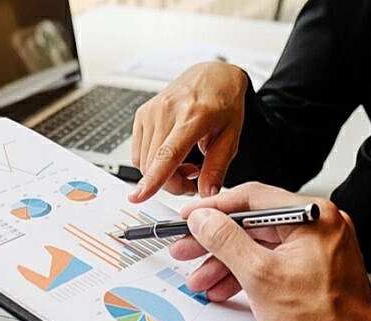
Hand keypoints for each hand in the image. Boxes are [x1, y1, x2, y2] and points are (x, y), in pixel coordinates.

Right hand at [129, 62, 248, 202]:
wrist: (212, 75)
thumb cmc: (223, 102)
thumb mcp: (231, 136)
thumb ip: (217, 167)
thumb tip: (206, 193)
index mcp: (192, 116)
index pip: (167, 154)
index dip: (152, 179)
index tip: (139, 196)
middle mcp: (166, 111)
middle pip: (154, 164)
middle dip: (171, 183)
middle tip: (192, 179)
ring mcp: (151, 111)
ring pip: (144, 161)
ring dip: (161, 173)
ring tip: (185, 164)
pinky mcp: (142, 114)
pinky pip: (139, 152)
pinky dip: (152, 162)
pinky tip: (171, 155)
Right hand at [168, 182, 370, 320]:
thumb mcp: (260, 276)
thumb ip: (226, 241)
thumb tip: (203, 219)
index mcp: (313, 216)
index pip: (251, 197)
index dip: (213, 208)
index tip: (189, 217)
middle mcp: (318, 224)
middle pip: (252, 223)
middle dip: (215, 241)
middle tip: (187, 248)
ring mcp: (317, 246)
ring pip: (259, 244)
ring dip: (226, 261)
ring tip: (201, 277)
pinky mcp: (313, 266)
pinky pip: (271, 260)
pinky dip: (247, 272)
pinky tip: (225, 285)